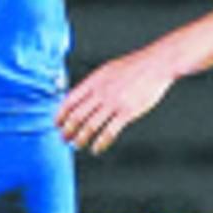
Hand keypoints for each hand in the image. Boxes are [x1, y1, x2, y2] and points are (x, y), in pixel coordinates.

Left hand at [56, 47, 175, 154]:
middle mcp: (101, 92)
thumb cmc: (133, 66)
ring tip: (77, 145)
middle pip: (77, 115)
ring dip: (81, 139)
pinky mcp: (127, 112)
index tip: (57, 123)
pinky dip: (100, 143)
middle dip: (67, 130)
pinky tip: (96, 148)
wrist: (155, 64)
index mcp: (94, 80)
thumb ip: (94, 84)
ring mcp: (114, 102)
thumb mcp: (107, 70)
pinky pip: (109, 132)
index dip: (61, 114)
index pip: (70, 100)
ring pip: (90, 126)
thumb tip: (80, 97)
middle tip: (64, 138)